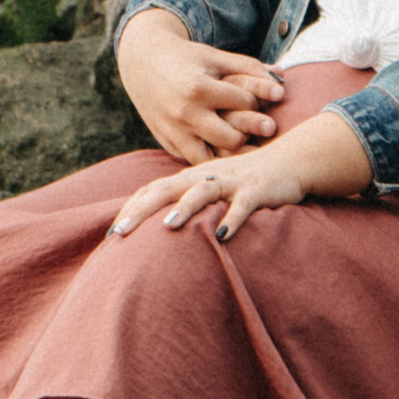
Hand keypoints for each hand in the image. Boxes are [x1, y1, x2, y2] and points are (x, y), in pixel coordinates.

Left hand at [107, 103, 371, 242]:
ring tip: (168, 226)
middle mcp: (206, 176)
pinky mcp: (257, 189)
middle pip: (167, 189)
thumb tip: (155, 228)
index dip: (131, 209)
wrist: (288, 162)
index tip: (110, 233)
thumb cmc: (243, 183)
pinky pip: (244, 205)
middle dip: (142, 210)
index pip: (153, 190)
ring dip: (185, 207)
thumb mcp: (211, 190)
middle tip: (119, 232)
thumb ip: (186, 203)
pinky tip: (224, 235)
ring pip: (203, 191)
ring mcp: (232, 181)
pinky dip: (234, 218)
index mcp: (191, 178)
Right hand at [114, 5, 285, 160]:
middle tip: (268, 128)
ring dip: (234, 154)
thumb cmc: (187, 59)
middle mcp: (185, 114)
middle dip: (251, 132)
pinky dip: (214, 160)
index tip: (268, 97)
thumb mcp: (215, 58)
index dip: (258, 99)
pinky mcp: (168, 144)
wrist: (142, 63)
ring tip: (250, 145)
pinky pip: (196, 162)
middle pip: (232, 138)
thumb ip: (249, 68)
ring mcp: (174, 133)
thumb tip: (282, 78)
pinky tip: (228, 152)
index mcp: (199, 89)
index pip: (242, 103)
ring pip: (214, 159)